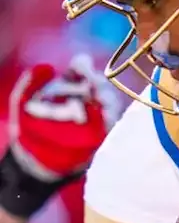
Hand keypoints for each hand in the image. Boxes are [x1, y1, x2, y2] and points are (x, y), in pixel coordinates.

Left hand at [9, 53, 115, 180]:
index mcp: (70, 84)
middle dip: (98, 83)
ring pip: (110, 102)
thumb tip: (47, 67)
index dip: (83, 66)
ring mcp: (98, 114)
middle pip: (100, 83)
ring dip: (107, 99)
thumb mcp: (22, 101)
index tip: (80, 67)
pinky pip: (112, 124)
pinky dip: (110, 119)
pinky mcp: (104, 132)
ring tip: (101, 98)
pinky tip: (105, 116)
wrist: (35, 156)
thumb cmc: (30, 124)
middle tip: (93, 84)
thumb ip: (29, 83)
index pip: (81, 67)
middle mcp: (87, 96)